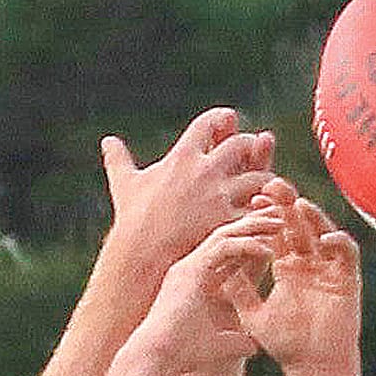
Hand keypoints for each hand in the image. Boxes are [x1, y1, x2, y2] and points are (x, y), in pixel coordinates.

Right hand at [101, 109, 276, 279]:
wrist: (141, 257)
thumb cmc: (132, 221)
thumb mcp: (125, 185)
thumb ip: (118, 160)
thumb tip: (107, 142)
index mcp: (183, 156)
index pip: (211, 122)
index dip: (222, 118)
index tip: (229, 120)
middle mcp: (205, 170)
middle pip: (241, 143)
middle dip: (249, 145)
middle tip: (252, 151)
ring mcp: (219, 196)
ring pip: (259, 176)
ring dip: (264, 178)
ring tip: (266, 184)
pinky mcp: (229, 221)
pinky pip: (258, 210)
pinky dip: (266, 209)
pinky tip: (269, 212)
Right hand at [134, 204, 288, 375]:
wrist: (158, 359)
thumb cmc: (182, 356)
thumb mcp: (220, 345)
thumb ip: (236, 341)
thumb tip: (254, 346)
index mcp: (196, 281)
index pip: (229, 252)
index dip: (253, 243)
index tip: (279, 240)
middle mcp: (190, 268)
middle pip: (227, 235)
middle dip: (255, 225)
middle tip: (282, 219)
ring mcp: (188, 266)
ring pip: (225, 234)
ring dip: (255, 227)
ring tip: (281, 223)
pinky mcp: (190, 270)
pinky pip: (223, 247)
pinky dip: (246, 245)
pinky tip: (268, 249)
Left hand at [219, 189, 361, 375]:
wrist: (314, 368)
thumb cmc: (287, 346)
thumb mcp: (254, 316)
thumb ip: (239, 292)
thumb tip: (217, 271)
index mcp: (288, 268)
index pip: (277, 233)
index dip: (267, 215)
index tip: (253, 199)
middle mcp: (310, 263)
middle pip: (299, 225)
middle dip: (287, 204)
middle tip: (273, 184)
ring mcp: (330, 268)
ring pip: (322, 232)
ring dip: (312, 217)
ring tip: (298, 204)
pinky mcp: (348, 279)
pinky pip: (346, 253)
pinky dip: (337, 242)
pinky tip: (323, 238)